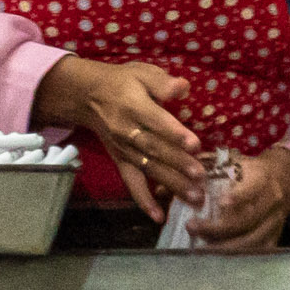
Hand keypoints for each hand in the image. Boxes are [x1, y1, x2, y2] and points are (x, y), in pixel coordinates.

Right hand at [28, 55, 205, 217]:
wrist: (89, 96)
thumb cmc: (123, 82)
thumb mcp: (141, 72)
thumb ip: (162, 81)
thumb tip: (182, 87)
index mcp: (133, 105)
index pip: (156, 121)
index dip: (174, 134)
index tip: (195, 145)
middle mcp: (127, 130)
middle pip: (154, 149)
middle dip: (178, 164)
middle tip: (200, 176)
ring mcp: (124, 150)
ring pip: (148, 169)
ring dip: (171, 184)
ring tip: (194, 196)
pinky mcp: (121, 162)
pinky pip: (132, 184)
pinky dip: (144, 201)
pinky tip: (159, 217)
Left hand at [187, 145, 289, 250]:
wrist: (284, 178)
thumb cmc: (251, 170)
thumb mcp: (235, 162)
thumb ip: (210, 168)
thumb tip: (176, 178)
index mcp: (262, 179)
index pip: (252, 189)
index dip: (239, 197)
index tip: (220, 203)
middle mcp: (272, 201)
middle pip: (247, 220)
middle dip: (217, 227)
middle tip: (191, 227)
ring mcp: (275, 221)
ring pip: (252, 240)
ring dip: (224, 247)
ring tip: (200, 248)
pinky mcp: (275, 236)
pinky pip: (258, 251)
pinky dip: (239, 256)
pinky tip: (218, 258)